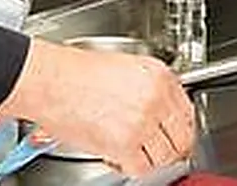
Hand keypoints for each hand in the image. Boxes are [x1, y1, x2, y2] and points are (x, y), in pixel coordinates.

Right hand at [3, 39, 194, 175]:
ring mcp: (142, 121)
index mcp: (157, 74)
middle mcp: (155, 97)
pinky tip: (119, 156)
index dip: (180, 128)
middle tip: (157, 151)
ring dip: (150, 158)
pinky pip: (141, 168)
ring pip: (163, 157)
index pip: (187, 112)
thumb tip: (160, 112)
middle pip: (181, 138)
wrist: (49, 80)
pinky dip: (131, 167)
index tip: (175, 135)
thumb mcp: (122, 68)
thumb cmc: (74, 72)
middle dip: (170, 148)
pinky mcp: (125, 144)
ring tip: (132, 151)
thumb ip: (147, 88)